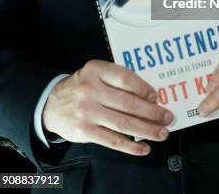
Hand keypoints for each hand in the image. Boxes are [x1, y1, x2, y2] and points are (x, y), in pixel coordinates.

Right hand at [42, 59, 173, 155]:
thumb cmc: (81, 87)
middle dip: (152, 112)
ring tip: (161, 133)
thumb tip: (149, 96)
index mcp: (95, 70)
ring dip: (147, 130)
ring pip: (123, 123)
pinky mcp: (85, 131)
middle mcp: (90, 90)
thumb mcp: (95, 74)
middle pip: (128, 103)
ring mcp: (87, 112)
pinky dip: (131, 146)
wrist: (51, 104)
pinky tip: (144, 147)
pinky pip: (113, 140)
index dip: (143, 88)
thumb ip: (116, 79)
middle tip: (167, 117)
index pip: (125, 78)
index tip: (156, 97)